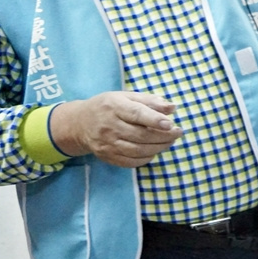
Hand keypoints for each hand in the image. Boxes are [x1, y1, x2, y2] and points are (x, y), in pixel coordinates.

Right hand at [50, 91, 181, 166]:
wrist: (80, 123)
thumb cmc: (109, 106)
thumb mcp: (126, 97)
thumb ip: (150, 101)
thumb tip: (172, 108)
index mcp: (114, 107)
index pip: (137, 114)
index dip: (155, 120)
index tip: (171, 124)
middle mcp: (109, 126)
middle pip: (141, 135)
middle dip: (164, 136)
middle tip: (178, 132)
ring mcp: (106, 143)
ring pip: (138, 150)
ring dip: (159, 148)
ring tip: (170, 141)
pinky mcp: (106, 156)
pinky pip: (131, 161)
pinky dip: (146, 158)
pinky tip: (154, 151)